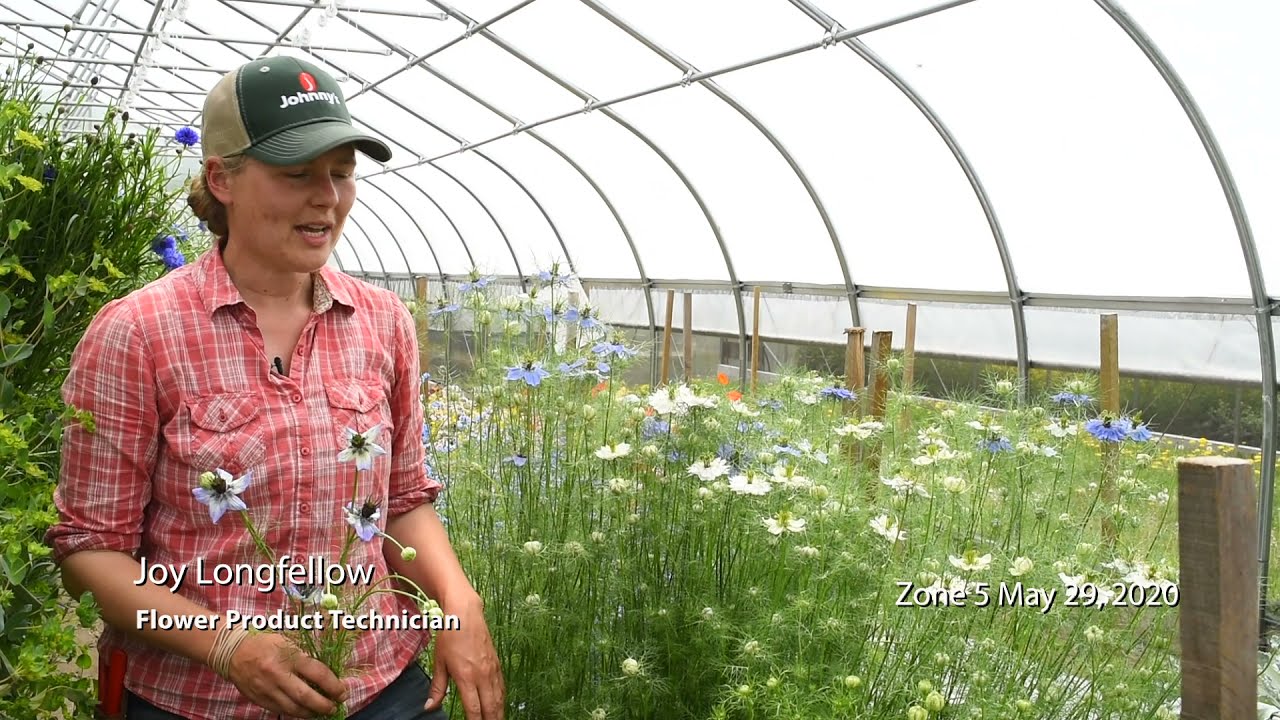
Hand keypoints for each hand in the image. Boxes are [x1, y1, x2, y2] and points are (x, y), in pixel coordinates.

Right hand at [226, 633, 347, 717]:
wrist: (232, 650)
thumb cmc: (265, 643)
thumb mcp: (288, 643)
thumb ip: (305, 659)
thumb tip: (326, 676)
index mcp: (289, 656)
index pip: (318, 673)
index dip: (334, 685)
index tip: (342, 691)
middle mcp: (278, 674)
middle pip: (306, 696)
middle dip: (324, 704)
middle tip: (335, 706)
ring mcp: (267, 689)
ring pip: (294, 708)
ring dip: (311, 713)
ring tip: (322, 712)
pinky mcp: (259, 699)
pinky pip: (281, 710)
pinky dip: (295, 713)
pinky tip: (304, 712)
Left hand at [424, 593, 503, 718]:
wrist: (466, 614)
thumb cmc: (450, 636)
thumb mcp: (439, 663)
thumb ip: (437, 688)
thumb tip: (429, 707)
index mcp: (466, 677)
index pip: (473, 708)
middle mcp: (482, 675)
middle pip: (491, 707)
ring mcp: (492, 669)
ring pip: (499, 698)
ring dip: (498, 713)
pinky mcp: (497, 664)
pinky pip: (502, 686)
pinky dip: (502, 699)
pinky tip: (500, 705)